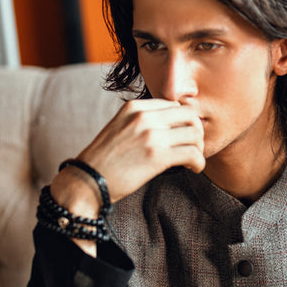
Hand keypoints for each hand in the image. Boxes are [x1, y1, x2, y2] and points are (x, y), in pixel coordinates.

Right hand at [50, 98, 204, 253]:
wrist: (87, 181)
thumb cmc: (104, 160)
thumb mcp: (120, 128)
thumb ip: (142, 121)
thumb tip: (171, 126)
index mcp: (134, 107)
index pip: (175, 105)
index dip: (184, 122)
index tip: (182, 137)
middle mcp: (143, 117)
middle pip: (190, 115)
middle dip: (196, 132)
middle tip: (192, 148)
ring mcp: (150, 135)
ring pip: (195, 134)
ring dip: (199, 149)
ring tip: (192, 161)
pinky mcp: (156, 157)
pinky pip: (192, 154)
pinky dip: (199, 163)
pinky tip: (193, 169)